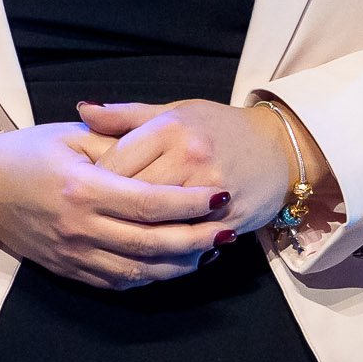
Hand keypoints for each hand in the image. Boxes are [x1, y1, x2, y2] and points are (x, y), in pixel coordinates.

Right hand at [0, 118, 229, 288]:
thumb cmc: (26, 154)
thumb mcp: (68, 136)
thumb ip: (116, 145)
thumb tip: (163, 152)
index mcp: (82, 188)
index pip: (148, 203)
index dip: (189, 204)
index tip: (220, 196)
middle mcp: (79, 226)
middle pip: (150, 243)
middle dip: (196, 239)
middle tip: (228, 229)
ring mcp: (73, 254)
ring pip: (139, 271)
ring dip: (179, 264)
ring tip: (210, 249)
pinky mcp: (69, 270)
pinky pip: (117, 282)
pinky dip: (151, 278)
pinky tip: (174, 265)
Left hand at [80, 96, 336, 234]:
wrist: (279, 149)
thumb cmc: (219, 128)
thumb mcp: (174, 112)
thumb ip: (125, 116)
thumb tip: (83, 110)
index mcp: (171, 128)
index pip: (115, 162)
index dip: (93, 181)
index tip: (83, 191)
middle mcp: (190, 158)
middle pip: (132, 196)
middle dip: (109, 211)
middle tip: (93, 220)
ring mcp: (211, 191)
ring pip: (156, 224)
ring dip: (135, 234)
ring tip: (116, 238)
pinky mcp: (228, 218)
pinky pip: (186, 241)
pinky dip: (166, 249)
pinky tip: (149, 251)